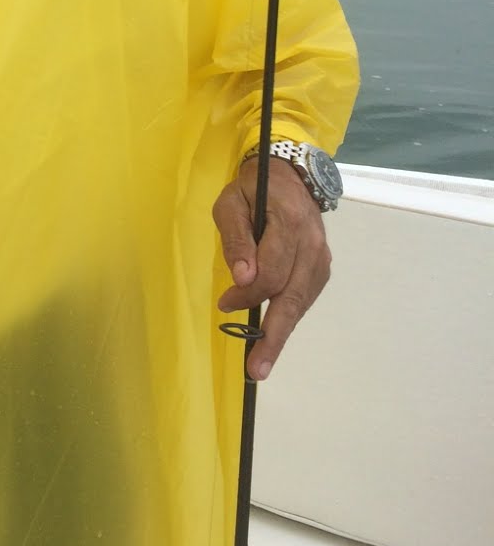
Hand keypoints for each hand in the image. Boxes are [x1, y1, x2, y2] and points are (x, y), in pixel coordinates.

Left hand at [213, 156, 331, 381]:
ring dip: (282, 332)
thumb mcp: (231, 202)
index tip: (224, 303)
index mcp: (289, 223)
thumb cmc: (253, 189)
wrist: (290, 177)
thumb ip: (236, 238)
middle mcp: (311, 244)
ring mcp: (321, 258)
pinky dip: (289, 316)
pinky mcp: (321, 268)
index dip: (247, 293)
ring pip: (300, 302)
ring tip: (263, 361)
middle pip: (292, 297)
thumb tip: (242, 278)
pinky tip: (274, 332)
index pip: (271, 271)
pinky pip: (304, 298)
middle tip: (257, 369)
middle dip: (274, 336)